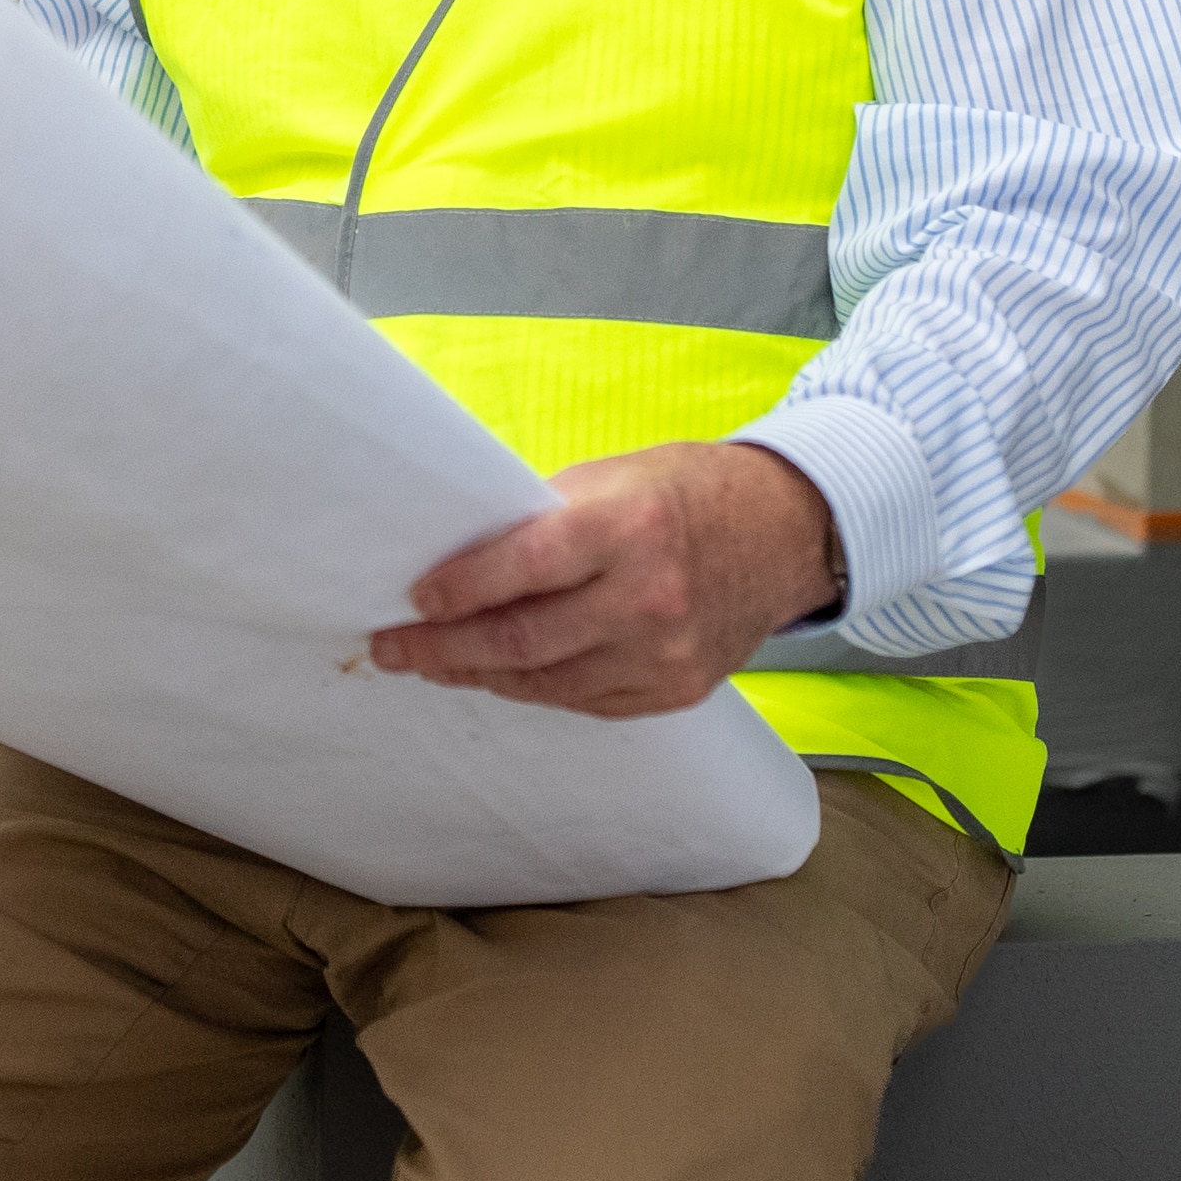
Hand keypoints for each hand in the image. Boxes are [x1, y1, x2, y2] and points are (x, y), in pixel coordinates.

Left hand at [366, 442, 845, 718]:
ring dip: (481, 675)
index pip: (524, 566)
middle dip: (445, 649)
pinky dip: (535, 688)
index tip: (413, 599)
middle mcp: (651, 598)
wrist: (786, 533)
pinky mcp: (677, 691)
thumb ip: (543, 520)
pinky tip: (500, 674)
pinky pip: (585, 701)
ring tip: (434, 663)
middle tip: (393, 648)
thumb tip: (460, 557)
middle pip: (524, 640)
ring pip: (547, 682)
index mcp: (630, 528)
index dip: (460, 588)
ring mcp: (667, 655)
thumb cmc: (687, 493)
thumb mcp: (613, 479)